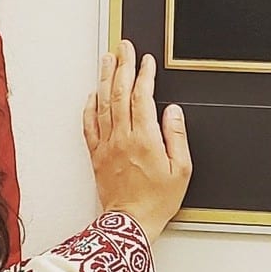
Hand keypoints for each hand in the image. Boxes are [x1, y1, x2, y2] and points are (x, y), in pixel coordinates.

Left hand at [82, 40, 191, 241]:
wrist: (131, 223)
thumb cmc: (157, 201)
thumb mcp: (181, 170)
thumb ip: (176, 136)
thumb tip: (172, 111)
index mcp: (144, 139)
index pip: (142, 97)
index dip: (144, 75)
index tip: (147, 61)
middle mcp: (122, 137)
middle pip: (120, 93)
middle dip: (123, 66)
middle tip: (124, 48)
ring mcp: (106, 145)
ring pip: (103, 104)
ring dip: (105, 78)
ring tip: (108, 60)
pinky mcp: (96, 154)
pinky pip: (89, 125)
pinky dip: (90, 106)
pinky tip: (93, 94)